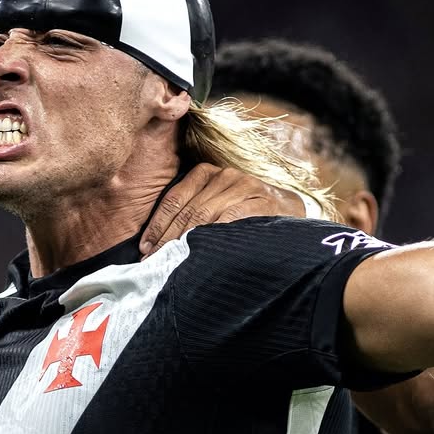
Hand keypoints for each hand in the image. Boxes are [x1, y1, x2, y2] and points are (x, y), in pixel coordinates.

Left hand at [140, 163, 307, 253]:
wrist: (287, 209)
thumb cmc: (244, 210)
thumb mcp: (216, 203)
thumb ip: (193, 210)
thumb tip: (156, 240)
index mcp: (206, 172)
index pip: (175, 199)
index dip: (157, 224)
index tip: (145, 248)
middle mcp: (223, 175)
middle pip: (187, 209)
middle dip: (167, 237)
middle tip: (154, 261)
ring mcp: (243, 185)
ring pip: (205, 214)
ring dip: (185, 240)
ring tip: (172, 260)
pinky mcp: (261, 200)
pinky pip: (230, 218)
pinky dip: (213, 234)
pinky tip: (202, 250)